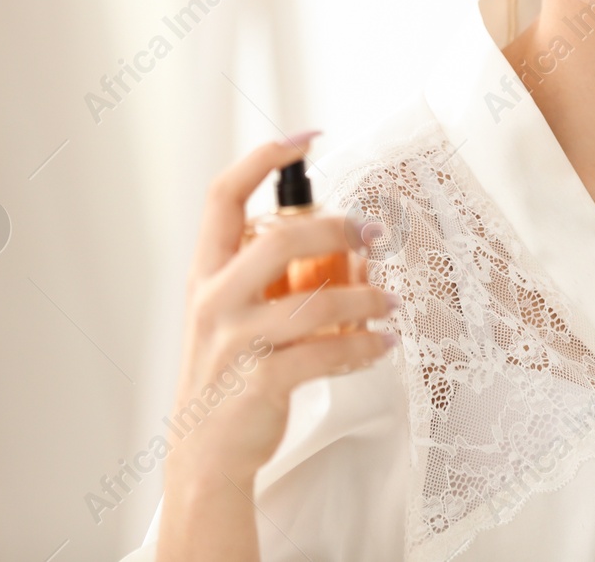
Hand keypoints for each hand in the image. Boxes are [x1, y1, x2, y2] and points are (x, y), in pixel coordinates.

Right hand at [156, 133, 395, 560]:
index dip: (264, 158)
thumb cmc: (230, 374)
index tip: (307, 138)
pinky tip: (382, 345)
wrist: (203, 456)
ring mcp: (233, 342)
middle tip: (375, 235)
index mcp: (206, 273)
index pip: (223, 195)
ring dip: (365, 299)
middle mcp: (213, 300)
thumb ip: (280, 277)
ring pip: (314, 301)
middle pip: (279, 237)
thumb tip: (356, 250)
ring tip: (391, 303)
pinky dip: (363, 348)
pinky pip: (324, 354)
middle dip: (338, 229)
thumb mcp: (239, 314)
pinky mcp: (257, 383)